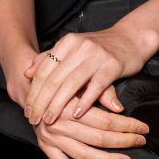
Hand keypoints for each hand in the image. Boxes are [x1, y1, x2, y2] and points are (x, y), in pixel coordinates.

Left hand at [22, 25, 151, 125]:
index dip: (34, 91)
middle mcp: (79, 47)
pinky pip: (95, 87)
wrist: (131, 38)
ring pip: (70, 84)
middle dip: (41, 102)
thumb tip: (28, 73)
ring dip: (58, 105)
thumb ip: (51, 58)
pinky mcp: (112, 66)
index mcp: (67, 42)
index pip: (44, 70)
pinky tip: (76, 115)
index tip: (28, 109)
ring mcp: (96, 56)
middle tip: (34, 119)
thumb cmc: (100, 48)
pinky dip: (84, 102)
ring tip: (49, 120)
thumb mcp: (73, 48)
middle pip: (54, 79)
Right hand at [34, 93, 150, 158]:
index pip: (105, 120)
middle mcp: (58, 122)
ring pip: (84, 154)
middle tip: (140, 141)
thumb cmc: (60, 82)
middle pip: (98, 138)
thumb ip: (100, 91)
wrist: (31, 87)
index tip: (142, 127)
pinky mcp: (45, 146)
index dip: (127, 125)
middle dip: (124, 141)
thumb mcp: (80, 79)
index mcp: (68, 104)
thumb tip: (119, 107)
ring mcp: (51, 137)